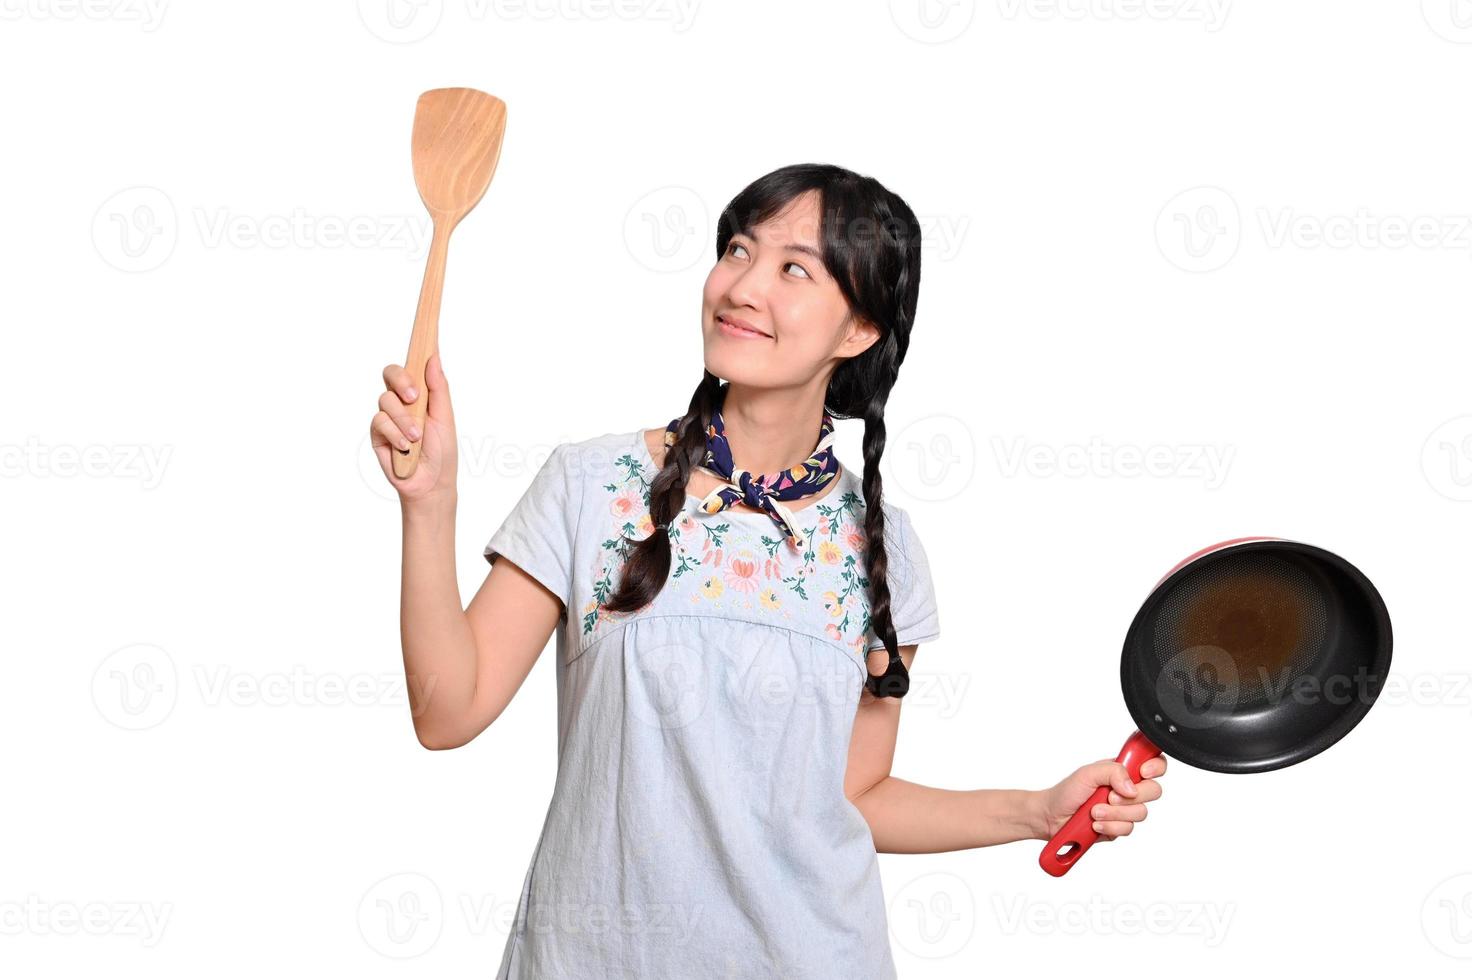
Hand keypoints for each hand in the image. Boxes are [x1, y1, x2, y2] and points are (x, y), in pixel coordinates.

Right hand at [371, 353, 457, 503]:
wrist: (432, 483)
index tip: (425, 329)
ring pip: (385, 400)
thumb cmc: (442, 450)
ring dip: (404, 420)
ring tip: (417, 437)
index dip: (416, 346)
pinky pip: (379, 422)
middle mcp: (401, 400)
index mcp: (420, 392)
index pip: (413, 364)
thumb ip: (438, 388)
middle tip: (414, 396)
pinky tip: (407, 447)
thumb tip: (434, 357)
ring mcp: (387, 416)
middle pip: (390, 373)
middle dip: (401, 381)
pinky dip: (396, 434)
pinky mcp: (377, 434)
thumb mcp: (445, 417)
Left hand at [1034, 755, 1166, 841]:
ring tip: (1094, 811)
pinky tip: (1095, 824)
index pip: (1153, 763)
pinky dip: (1110, 826)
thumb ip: (1112, 771)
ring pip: (1141, 813)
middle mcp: (1127, 788)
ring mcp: (1125, 809)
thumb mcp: (1087, 773)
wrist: (1052, 817)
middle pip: (1153, 790)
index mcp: (1122, 770)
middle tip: (1109, 796)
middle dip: (1132, 797)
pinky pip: (1128, 829)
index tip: (1143, 773)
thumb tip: (1132, 786)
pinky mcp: (1120, 827)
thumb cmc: (1067, 792)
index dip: (1155, 767)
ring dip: (1114, 813)